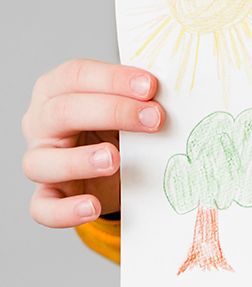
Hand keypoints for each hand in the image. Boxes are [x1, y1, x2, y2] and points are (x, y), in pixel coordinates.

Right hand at [22, 59, 163, 227]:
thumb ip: (142, 98)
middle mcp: (41, 123)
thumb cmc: (118, 126)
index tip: (151, 87)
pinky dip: (65, 211)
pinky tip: (91, 207)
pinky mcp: (48, 195)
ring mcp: (40, 160)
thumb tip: (176, 93)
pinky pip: (43, 207)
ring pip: (41, 161)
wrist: (116, 165)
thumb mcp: (128, 106)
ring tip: (113, 159)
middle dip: (112, 112)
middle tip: (154, 119)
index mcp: (57, 89)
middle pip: (63, 112)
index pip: (76, 75)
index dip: (113, 79)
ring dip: (79, 160)